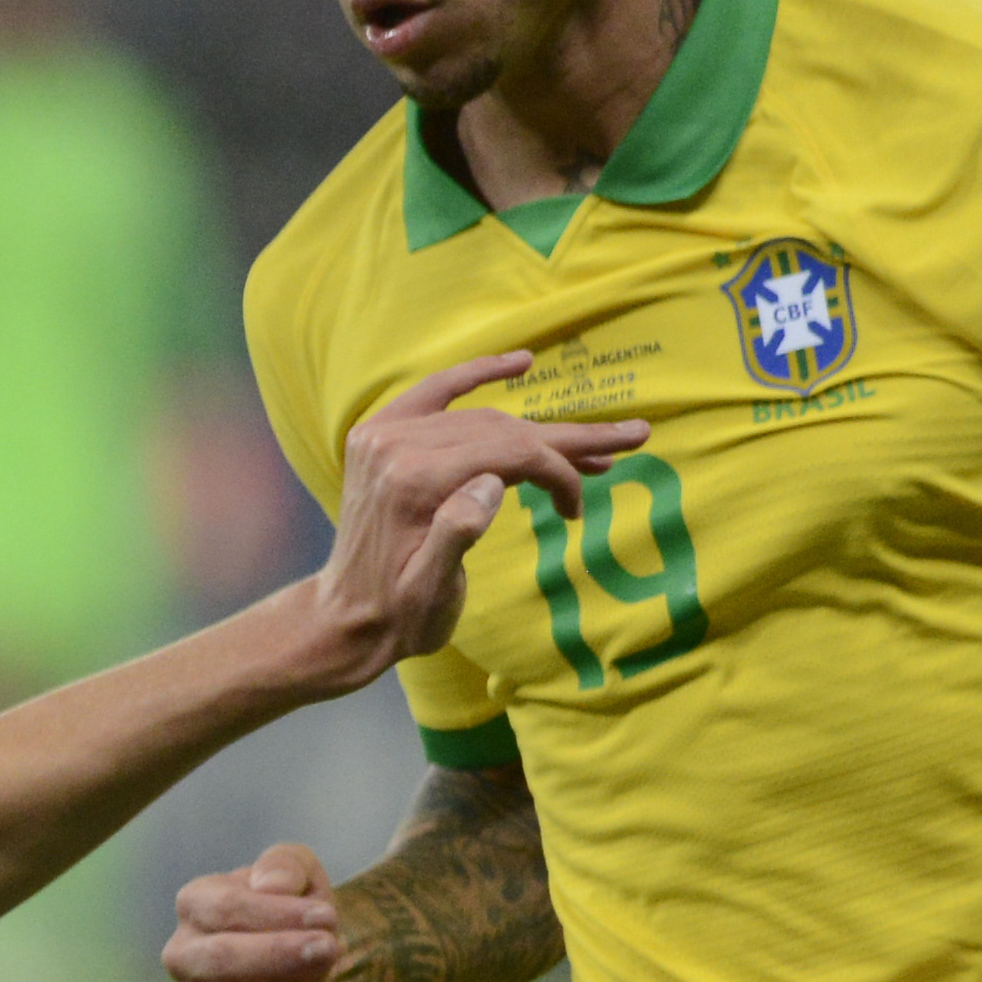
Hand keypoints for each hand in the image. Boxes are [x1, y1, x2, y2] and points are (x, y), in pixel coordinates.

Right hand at [167, 841, 344, 981]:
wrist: (309, 956)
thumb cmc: (296, 907)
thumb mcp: (299, 871)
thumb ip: (284, 866)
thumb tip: (270, 885)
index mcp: (195, 904)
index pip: (223, 909)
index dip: (274, 915)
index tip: (329, 918)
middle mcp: (184, 955)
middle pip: (218, 957)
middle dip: (275, 956)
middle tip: (331, 951)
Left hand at [269, 352, 647, 694]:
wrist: (347, 618)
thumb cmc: (400, 615)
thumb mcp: (433, 593)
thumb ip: (458, 534)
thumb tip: (494, 483)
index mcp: (413, 481)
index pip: (508, 453)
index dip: (556, 471)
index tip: (578, 506)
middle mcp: (396, 446)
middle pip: (501, 430)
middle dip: (567, 442)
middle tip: (633, 436)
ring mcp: (385, 435)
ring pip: (482, 419)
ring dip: (539, 430)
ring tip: (597, 443)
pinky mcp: (382, 435)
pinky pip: (437, 391)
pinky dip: (479, 374)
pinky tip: (522, 363)